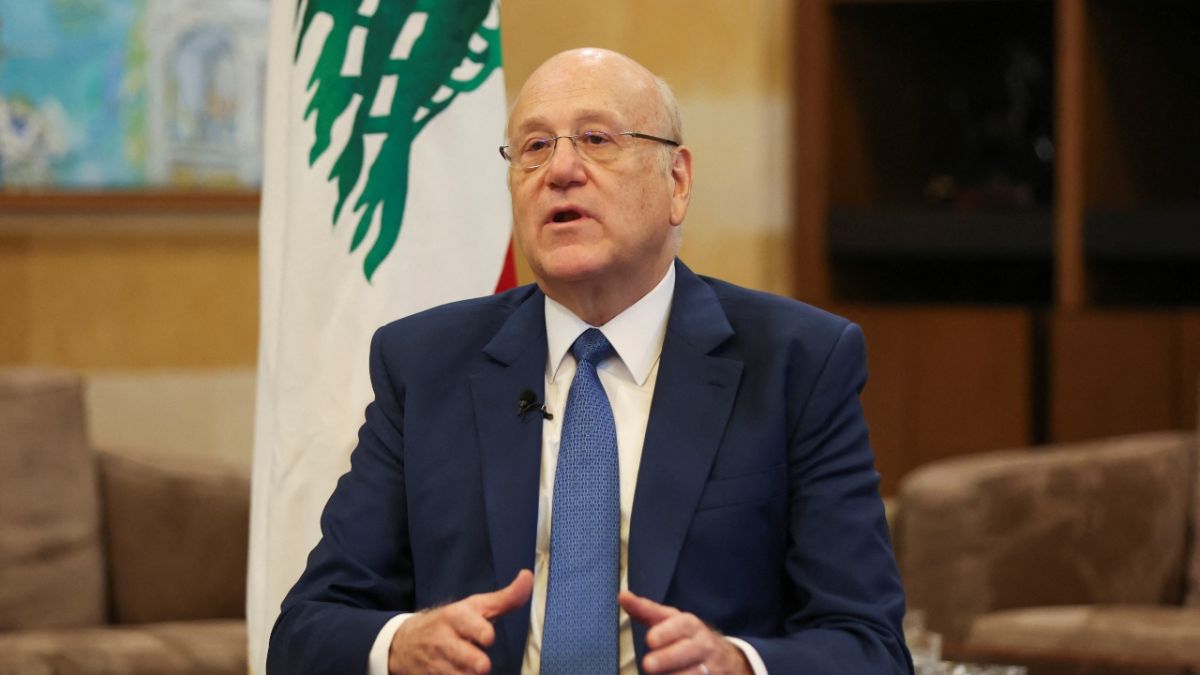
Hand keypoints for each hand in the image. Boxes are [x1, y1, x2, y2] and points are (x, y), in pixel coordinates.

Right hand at [388, 569, 532, 674]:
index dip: (481, 632)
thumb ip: (505, 598)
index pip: (469, 624)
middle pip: (464, 656)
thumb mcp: (474, 607)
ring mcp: (436, 664)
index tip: (488, 638)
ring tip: (473, 671)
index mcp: (456, 617)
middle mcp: (445, 640)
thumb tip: (528, 577)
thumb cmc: (451, 622)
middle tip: (483, 666)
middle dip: (476, 664)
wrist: (405, 642)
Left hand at [619, 590, 751, 674]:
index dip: (666, 632)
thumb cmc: (687, 637)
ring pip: (694, 673)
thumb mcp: (670, 621)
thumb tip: (622, 596)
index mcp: (691, 626)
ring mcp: (711, 667)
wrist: (726, 660)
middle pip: (687, 651)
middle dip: (667, 658)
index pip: (681, 625)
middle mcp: (703, 645)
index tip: (650, 639)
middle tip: (648, 664)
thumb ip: (646, 610)